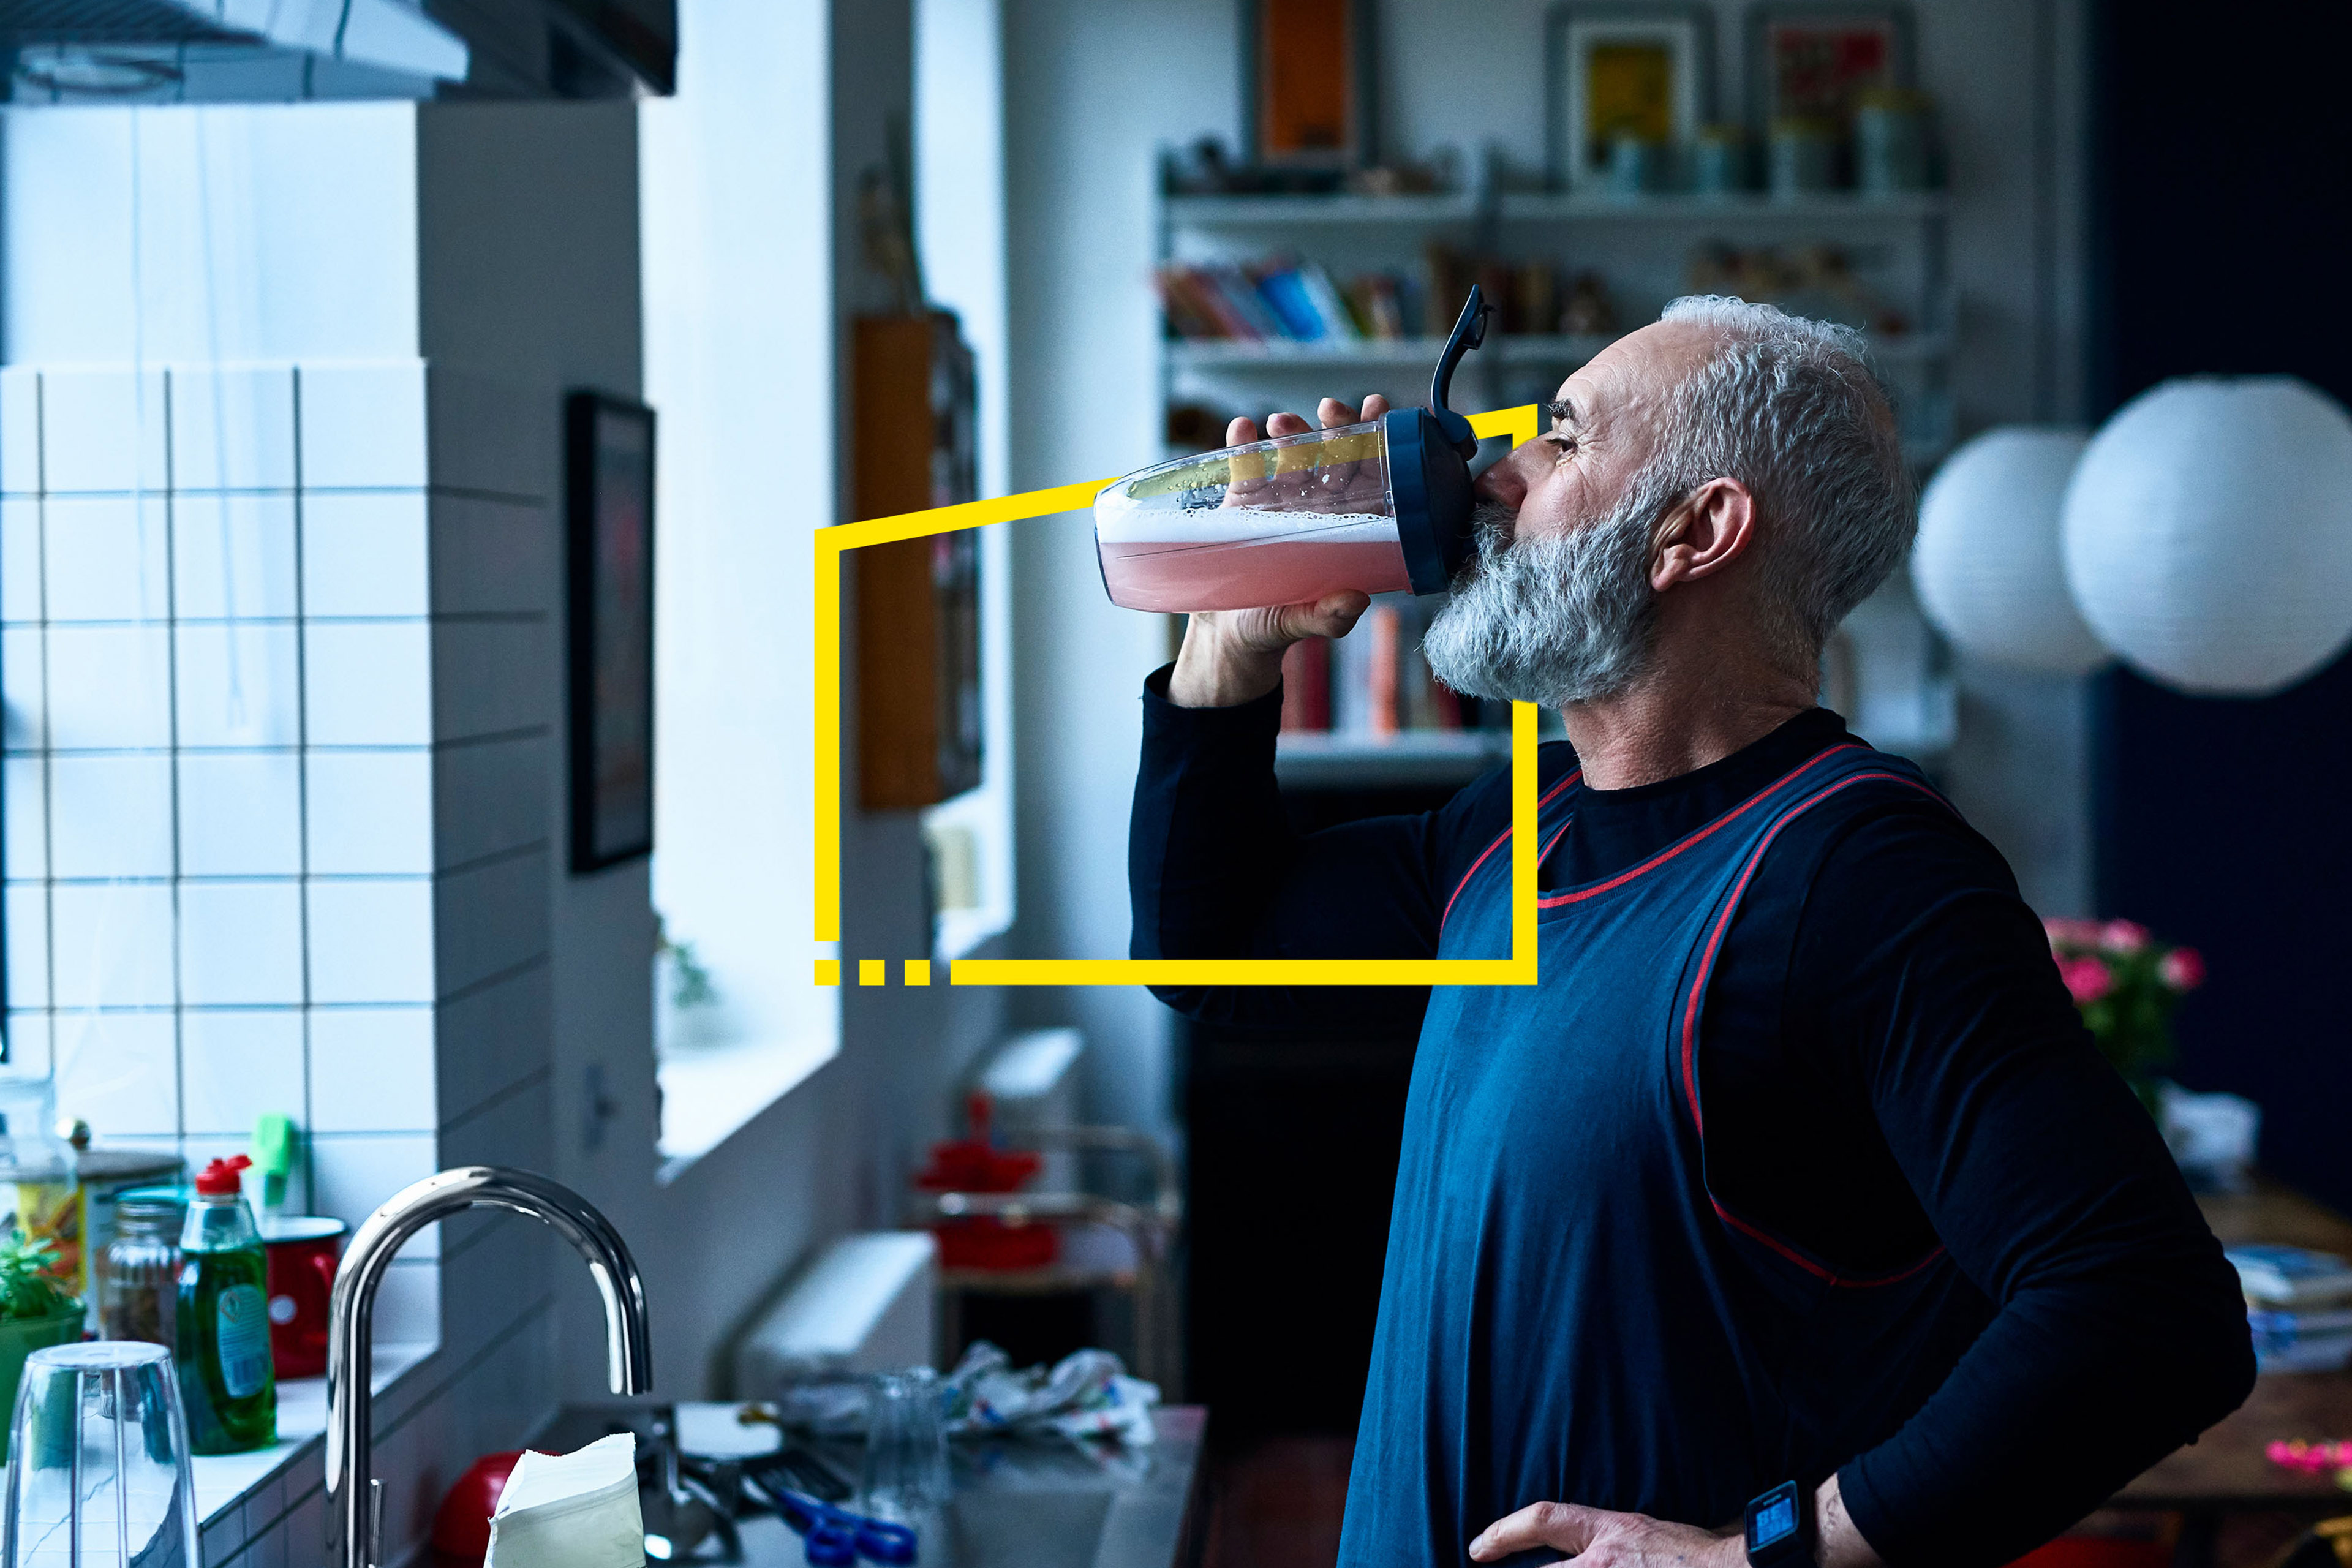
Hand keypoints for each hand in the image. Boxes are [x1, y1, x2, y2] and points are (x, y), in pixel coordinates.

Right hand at [1165, 396, 1388, 708]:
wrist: (1224, 637)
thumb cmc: (1274, 629)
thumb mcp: (1302, 624)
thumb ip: (1328, 617)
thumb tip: (1356, 601)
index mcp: (1344, 529)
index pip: (1369, 478)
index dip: (1377, 443)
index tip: (1378, 411)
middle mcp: (1317, 509)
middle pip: (1332, 457)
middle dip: (1335, 429)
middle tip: (1331, 410)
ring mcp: (1278, 502)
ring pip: (1290, 456)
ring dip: (1290, 434)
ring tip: (1281, 425)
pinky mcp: (1240, 505)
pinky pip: (1245, 469)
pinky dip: (1242, 446)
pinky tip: (1240, 429)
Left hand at [1471, 1478, 1883, 1567]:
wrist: (1743, 1567)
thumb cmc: (1703, 1551)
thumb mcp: (1650, 1530)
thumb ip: (1617, 1540)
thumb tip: (1594, 1544)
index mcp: (1610, 1533)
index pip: (1544, 1520)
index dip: (1505, 1533)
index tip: (1475, 1550)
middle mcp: (1606, 1563)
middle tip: (1483, 1566)